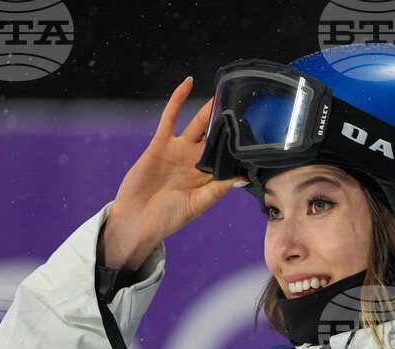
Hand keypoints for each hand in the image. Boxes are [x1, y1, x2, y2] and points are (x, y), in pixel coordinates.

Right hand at [100, 77, 248, 269]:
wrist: (137, 219)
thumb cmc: (168, 218)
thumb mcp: (198, 205)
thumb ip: (219, 189)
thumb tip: (244, 177)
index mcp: (208, 177)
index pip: (229, 156)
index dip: (241, 145)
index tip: (258, 131)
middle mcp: (195, 161)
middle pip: (216, 136)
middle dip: (229, 122)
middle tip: (246, 104)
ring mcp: (179, 150)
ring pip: (198, 124)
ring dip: (209, 109)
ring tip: (224, 91)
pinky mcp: (160, 143)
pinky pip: (170, 117)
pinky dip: (178, 99)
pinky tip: (188, 83)